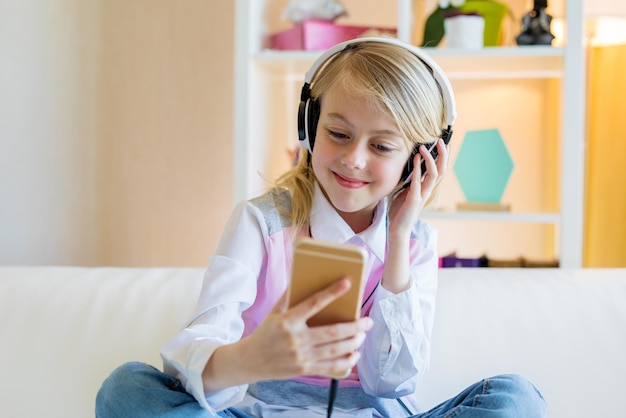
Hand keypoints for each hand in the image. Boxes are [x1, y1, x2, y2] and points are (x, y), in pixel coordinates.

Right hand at [236, 278, 372, 381]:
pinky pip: (330, 367)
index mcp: (287, 321)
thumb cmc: (266, 332)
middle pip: (331, 332)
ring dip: (353, 342)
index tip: (347, 283)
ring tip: (363, 334)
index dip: (331, 292)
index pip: (313, 303)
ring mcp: (300, 357)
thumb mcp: (274, 312)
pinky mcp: (304, 369)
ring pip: (334, 350)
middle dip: (354, 326)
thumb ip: (289, 296)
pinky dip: (346, 361)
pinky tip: (354, 354)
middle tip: (368, 321)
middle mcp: (295, 339)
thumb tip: (303, 275)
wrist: (251, 360)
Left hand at [388, 138, 448, 237]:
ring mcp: (422, 195)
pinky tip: (416, 158)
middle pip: (442, 170)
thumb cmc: (401, 211)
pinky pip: (418, 182)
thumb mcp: (406, 192)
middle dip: (442, 155)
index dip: (442, 157)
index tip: (442, 143)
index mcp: (426, 189)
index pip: (439, 170)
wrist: (398, 229)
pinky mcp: (414, 200)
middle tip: (441, 140)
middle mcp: (428, 191)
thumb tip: (411, 168)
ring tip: (424, 147)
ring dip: (430, 159)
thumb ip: (411, 181)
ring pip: (434, 175)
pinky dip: (418, 169)